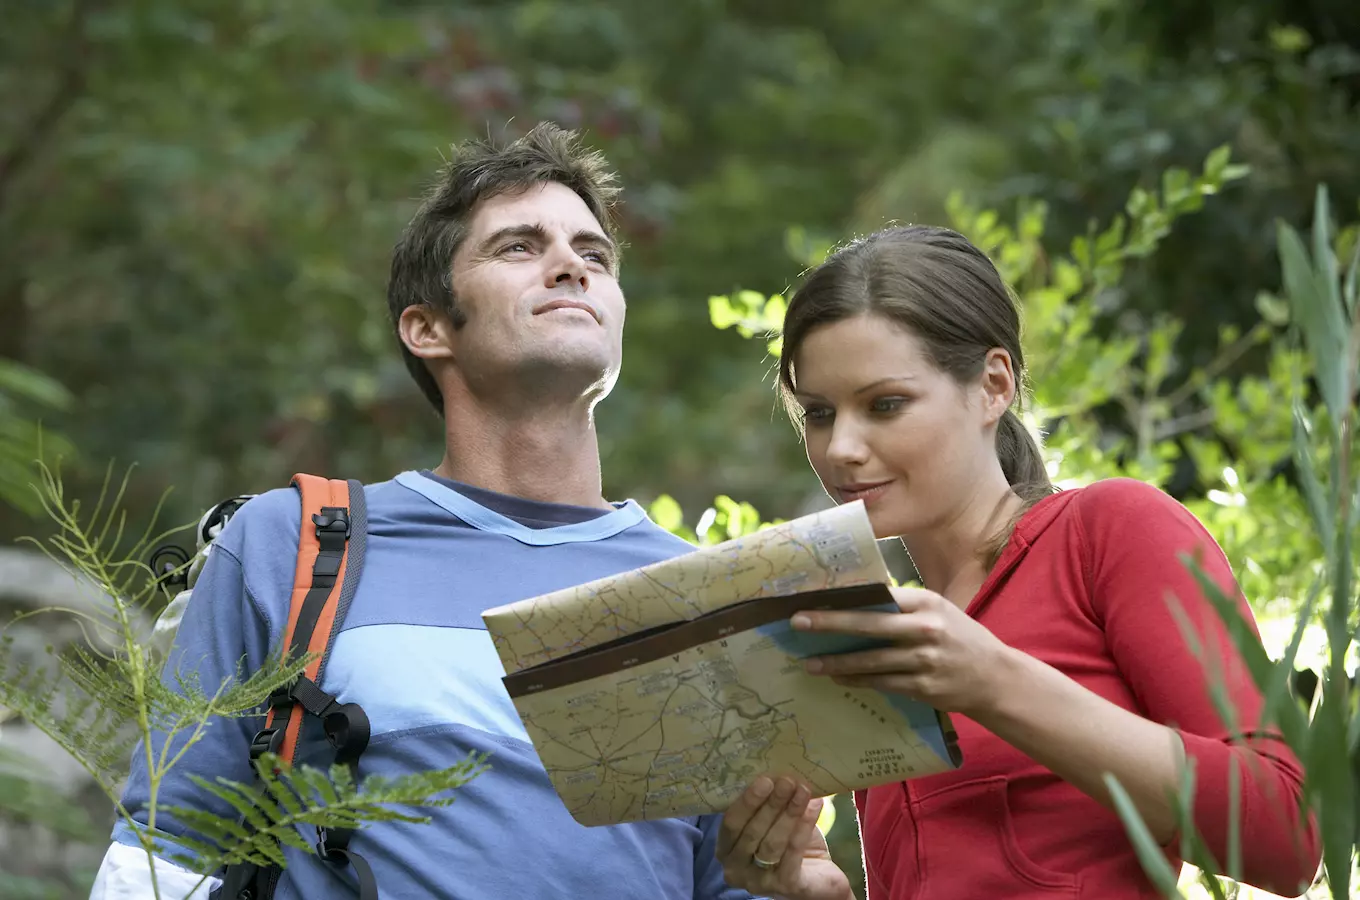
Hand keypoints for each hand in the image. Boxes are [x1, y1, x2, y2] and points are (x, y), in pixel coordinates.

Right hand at [716, 776, 851, 899]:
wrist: (816, 878)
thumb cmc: (786, 844)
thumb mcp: (769, 822)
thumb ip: (764, 804)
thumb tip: (774, 769)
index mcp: (726, 849)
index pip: (731, 824)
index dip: (747, 802)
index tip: (764, 780)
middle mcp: (736, 869)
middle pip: (752, 833)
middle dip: (771, 804)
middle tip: (786, 781)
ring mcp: (759, 882)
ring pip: (772, 843)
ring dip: (789, 813)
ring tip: (803, 790)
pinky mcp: (785, 887)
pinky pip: (793, 853)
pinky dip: (804, 826)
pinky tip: (815, 806)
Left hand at [793, 585, 1016, 717]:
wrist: (996, 678)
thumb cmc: (960, 638)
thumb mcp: (937, 611)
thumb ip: (902, 607)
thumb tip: (854, 600)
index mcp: (925, 602)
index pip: (878, 596)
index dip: (845, 598)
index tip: (814, 597)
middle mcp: (924, 628)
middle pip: (868, 625)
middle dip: (829, 624)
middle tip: (798, 623)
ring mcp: (924, 660)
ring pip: (870, 660)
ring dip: (836, 662)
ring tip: (809, 663)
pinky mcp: (923, 687)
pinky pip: (881, 682)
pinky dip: (856, 681)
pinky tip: (837, 679)